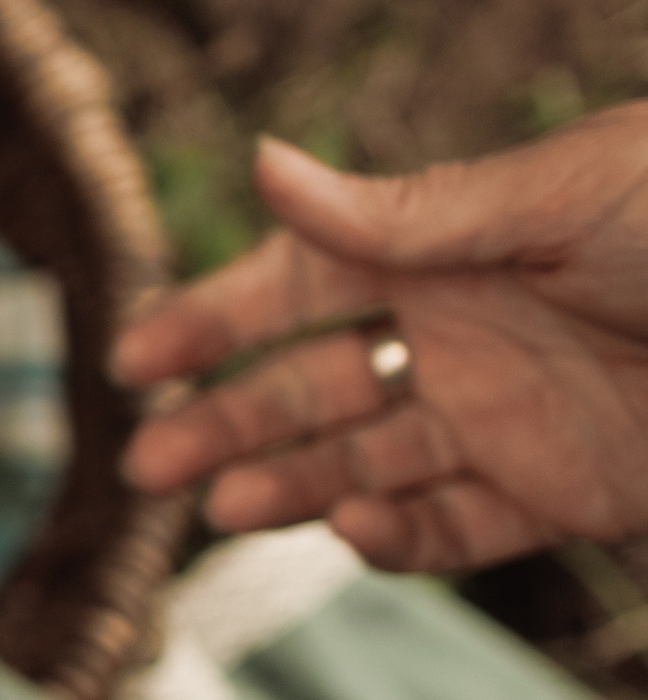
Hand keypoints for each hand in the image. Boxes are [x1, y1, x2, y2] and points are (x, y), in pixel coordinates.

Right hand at [116, 110, 647, 570]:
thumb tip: (259, 161)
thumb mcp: (556, 198)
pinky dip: (398, 538)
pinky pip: (458, 527)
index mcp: (445, 247)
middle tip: (148, 464)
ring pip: (363, 463)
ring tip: (223, 510)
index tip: (134, 357)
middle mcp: (461, 333)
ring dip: (288, 484)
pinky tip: (352, 529)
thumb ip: (403, 208)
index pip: (295, 285)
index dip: (211, 319)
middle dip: (223, 422)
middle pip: (310, 387)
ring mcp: (508, 418)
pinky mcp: (564, 493)